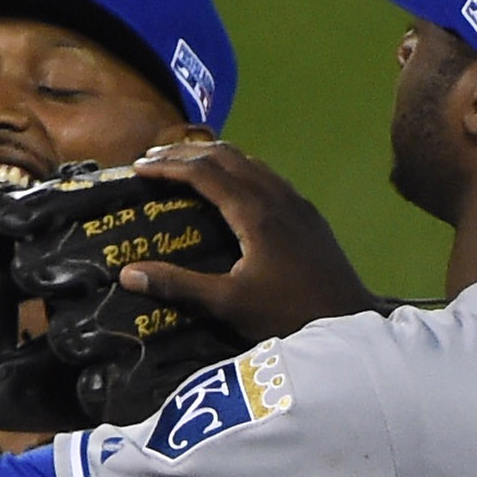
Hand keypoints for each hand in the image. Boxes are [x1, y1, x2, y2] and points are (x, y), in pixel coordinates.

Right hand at [118, 143, 375, 343]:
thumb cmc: (287, 315)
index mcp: (254, 213)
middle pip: (226, 157)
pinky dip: (237, 169)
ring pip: (249, 161)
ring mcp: (296, 202)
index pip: (204, 173)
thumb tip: (128, 274)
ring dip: (212, 157)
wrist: (348, 323)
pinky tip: (230, 186)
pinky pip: (266, 175)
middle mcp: (276, 196)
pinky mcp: (307, 213)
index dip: (168, 166)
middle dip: (185, 154)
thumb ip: (178, 285)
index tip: (137, 167)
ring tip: (183, 164)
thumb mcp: (228, 304)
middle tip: (152, 159)